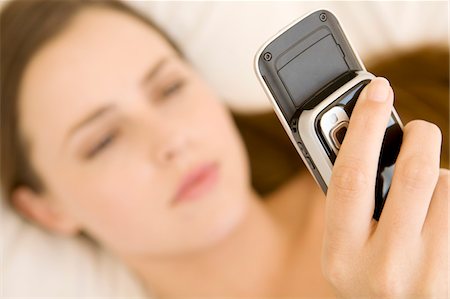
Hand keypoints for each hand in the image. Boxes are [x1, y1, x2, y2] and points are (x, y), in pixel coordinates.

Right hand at [322, 77, 448, 297]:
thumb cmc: (367, 279)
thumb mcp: (343, 249)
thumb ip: (349, 201)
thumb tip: (367, 139)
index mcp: (342, 256)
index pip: (351, 177)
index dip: (363, 126)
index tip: (376, 89)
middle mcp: (387, 268)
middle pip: (413, 174)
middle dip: (418, 138)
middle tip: (416, 129)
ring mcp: (432, 275)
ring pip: (449, 190)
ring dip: (438, 180)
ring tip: (424, 201)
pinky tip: (439, 224)